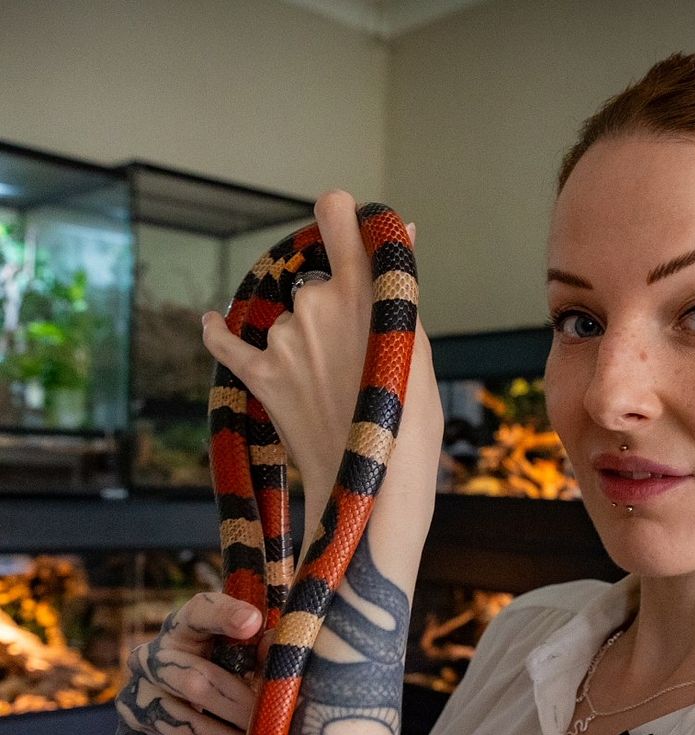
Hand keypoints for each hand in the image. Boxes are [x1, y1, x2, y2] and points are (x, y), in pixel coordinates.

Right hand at [114, 593, 259, 734]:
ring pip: (184, 724)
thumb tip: (277, 644)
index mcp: (183, 630)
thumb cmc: (233, 687)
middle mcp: (149, 659)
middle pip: (192, 680)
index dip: (224, 614)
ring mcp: (132, 700)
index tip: (254, 622)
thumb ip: (263, 654)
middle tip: (271, 721)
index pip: (198, 612)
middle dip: (238, 704)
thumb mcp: (251, 667)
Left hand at [202, 189, 441, 542]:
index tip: (346, 224)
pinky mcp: (259, 377)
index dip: (342, 216)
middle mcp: (315, 305)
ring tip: (334, 388)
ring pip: (291, 321)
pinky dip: (219, 333)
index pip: (338, 217)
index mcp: (362, 293)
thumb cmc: (411, 423)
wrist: (374, 491)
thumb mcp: (417, 347)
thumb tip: (402, 228)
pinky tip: (210, 322)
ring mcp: (283, 342)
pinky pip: (228, 343)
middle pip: (318, 283)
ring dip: (306, 340)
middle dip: (336, 308)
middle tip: (359, 355)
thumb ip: (397, 286)